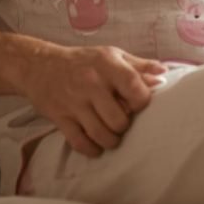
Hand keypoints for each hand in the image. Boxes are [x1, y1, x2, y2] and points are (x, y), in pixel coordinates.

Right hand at [16, 42, 165, 156]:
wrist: (39, 66)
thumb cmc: (84, 60)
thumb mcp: (112, 55)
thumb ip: (139, 66)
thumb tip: (163, 74)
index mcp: (108, 66)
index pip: (134, 87)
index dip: (142, 101)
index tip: (139, 104)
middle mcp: (92, 84)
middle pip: (118, 118)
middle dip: (125, 125)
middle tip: (123, 122)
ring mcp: (74, 103)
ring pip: (100, 133)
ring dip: (111, 140)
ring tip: (114, 136)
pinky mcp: (60, 118)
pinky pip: (79, 142)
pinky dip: (91, 149)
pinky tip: (97, 146)